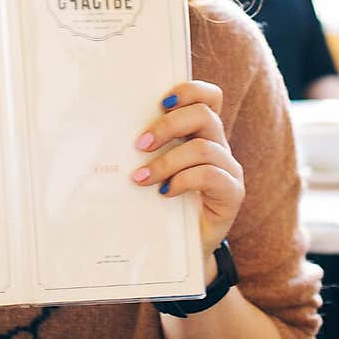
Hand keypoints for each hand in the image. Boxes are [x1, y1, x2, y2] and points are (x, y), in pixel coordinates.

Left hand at [130, 80, 244, 267]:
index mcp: (200, 132)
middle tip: (140, 144)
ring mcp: (229, 168)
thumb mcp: (152, 169)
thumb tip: (106, 131)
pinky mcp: (233, 193)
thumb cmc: (162, 203)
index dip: (189, 91)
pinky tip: (164, 192)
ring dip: (167, 161)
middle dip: (168, 126)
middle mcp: (218, 145)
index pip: (209, 96)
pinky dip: (183, 181)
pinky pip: (211, 176)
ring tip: (141, 177)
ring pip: (204, 148)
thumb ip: (144, 149)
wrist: (182, 247)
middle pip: (204, 115)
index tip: (160, 102)